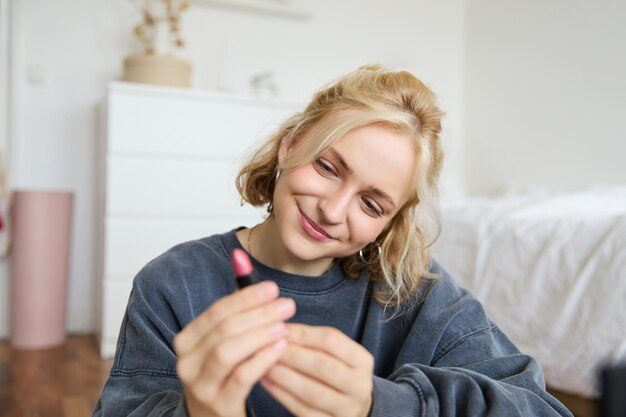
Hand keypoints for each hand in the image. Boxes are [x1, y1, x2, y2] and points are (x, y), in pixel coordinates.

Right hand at [174, 281, 295, 416]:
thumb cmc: (225, 375)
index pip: (216, 311)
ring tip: (284, 326)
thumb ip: (237, 315)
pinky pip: (241, 377)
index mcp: (187, 341)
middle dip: (257, 313)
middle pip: (223, 329)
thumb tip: (258, 279)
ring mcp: (201, 385)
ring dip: (259, 335)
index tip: (273, 288)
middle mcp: (187, 362)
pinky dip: (263, 359)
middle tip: (286, 305)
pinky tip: (280, 348)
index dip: (246, 298)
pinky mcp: (219, 405)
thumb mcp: (224, 345)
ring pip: (227, 352)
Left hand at [261, 324, 373, 416]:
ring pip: (311, 392)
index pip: (332, 340)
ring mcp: (347, 409)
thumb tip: (280, 328)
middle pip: (323, 366)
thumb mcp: (337, 353)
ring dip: (283, 376)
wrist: (353, 405)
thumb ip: (313, 341)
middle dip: (292, 355)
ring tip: (264, 364)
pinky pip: (302, 410)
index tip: (281, 328)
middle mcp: (359, 386)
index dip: (303, 333)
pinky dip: (281, 395)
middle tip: (268, 346)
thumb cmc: (337, 371)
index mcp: (362, 361)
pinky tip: (267, 382)